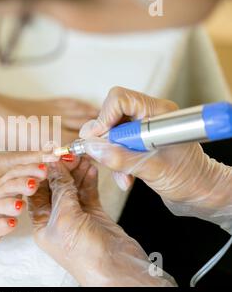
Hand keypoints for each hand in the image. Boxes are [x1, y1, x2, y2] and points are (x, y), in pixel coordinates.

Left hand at [28, 158, 175, 285]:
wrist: (116, 270)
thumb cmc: (83, 253)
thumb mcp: (65, 216)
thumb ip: (60, 188)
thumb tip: (54, 165)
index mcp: (41, 224)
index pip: (36, 191)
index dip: (41, 172)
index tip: (47, 154)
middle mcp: (56, 220)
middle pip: (55, 187)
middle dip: (61, 169)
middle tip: (68, 152)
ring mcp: (76, 217)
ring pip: (73, 188)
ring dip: (76, 172)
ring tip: (81, 156)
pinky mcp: (94, 215)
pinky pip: (88, 193)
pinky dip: (89, 180)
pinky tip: (91, 168)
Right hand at [79, 87, 231, 232]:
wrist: (199, 192)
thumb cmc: (188, 178)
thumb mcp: (152, 169)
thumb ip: (120, 158)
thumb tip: (93, 148)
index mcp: (159, 113)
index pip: (121, 99)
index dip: (104, 117)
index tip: (96, 139)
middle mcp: (149, 116)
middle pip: (111, 115)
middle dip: (105, 140)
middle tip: (105, 157)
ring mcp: (143, 128)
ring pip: (110, 132)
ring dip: (110, 155)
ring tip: (123, 176)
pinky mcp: (138, 141)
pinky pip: (115, 145)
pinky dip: (115, 161)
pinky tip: (126, 177)